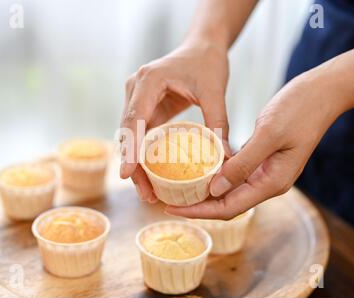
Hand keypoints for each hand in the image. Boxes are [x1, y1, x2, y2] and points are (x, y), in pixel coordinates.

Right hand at [120, 41, 231, 201]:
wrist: (201, 46)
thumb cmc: (206, 63)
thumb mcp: (215, 91)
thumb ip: (219, 123)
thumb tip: (226, 158)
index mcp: (148, 81)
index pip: (134, 119)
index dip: (130, 148)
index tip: (127, 174)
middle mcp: (135, 89)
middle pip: (127, 134)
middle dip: (133, 166)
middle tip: (147, 195)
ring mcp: (136, 98)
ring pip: (130, 138)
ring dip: (137, 165)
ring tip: (149, 193)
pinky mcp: (144, 107)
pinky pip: (139, 135)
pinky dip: (144, 156)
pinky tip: (152, 177)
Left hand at [166, 72, 343, 218]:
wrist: (322, 93)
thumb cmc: (299, 110)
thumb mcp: (268, 135)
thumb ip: (243, 164)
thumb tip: (214, 189)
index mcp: (272, 183)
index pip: (229, 208)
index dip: (199, 211)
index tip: (172, 208)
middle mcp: (268, 183)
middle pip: (227, 204)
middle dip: (197, 205)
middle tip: (168, 200)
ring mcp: (266, 172)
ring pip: (230, 190)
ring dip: (205, 191)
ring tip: (177, 188)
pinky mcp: (262, 159)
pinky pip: (235, 174)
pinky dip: (216, 174)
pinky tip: (199, 168)